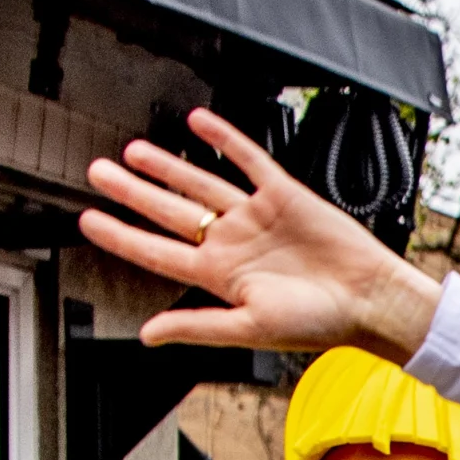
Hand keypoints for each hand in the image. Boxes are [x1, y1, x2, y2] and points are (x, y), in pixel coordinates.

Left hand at [78, 109, 440, 363]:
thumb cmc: (319, 323)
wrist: (370, 299)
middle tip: (98, 172)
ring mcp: (255, 217)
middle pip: (169, 212)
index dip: (120, 235)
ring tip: (134, 151)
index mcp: (220, 276)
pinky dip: (223, 141)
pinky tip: (199, 125)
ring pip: (200, 184)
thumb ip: (197, 326)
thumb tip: (148, 335)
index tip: (88, 221)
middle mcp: (233, 243)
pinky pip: (246, 161)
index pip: (156, 251)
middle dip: (131, 192)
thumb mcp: (250, 328)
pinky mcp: (283, 195)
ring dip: (167, 167)